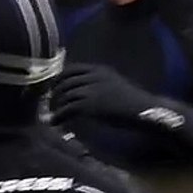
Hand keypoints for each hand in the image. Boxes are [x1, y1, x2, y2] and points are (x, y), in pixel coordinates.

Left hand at [50, 64, 174, 129]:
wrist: (143, 111)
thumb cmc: (132, 100)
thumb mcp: (113, 83)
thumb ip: (97, 82)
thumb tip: (77, 91)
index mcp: (99, 69)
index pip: (71, 69)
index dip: (59, 78)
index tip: (53, 86)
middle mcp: (92, 77)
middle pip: (65, 82)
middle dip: (54, 93)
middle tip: (49, 102)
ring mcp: (90, 90)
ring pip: (64, 96)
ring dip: (55, 106)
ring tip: (52, 114)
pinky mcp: (89, 105)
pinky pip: (67, 110)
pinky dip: (59, 116)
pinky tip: (55, 122)